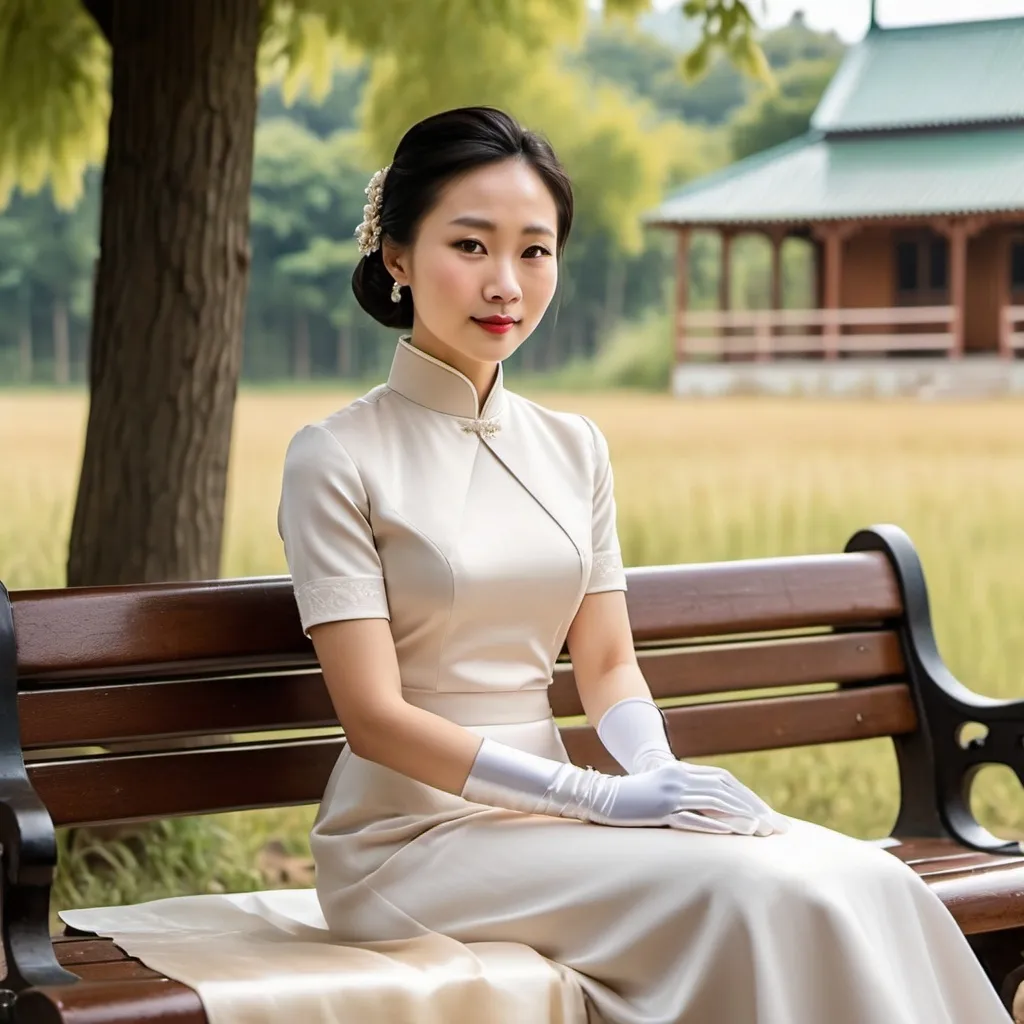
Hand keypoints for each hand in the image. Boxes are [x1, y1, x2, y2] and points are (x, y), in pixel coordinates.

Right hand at [634, 751, 789, 835]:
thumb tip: (714, 812)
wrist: (600, 795)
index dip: (749, 797)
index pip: (725, 781)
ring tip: (763, 831)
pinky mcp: (659, 808)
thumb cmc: (633, 799)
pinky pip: (691, 816)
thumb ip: (686, 796)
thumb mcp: (663, 792)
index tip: (770, 815)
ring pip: (713, 801)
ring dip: (741, 815)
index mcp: (682, 771)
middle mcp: (680, 777)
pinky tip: (731, 831)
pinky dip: (713, 822)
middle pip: (725, 789)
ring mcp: (670, 792)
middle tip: (778, 826)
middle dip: (754, 807)